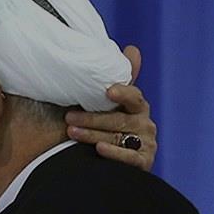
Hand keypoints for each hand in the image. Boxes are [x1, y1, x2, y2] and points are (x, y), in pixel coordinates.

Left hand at [64, 45, 157, 171]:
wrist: (105, 164)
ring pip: (118, 137)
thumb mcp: (107, 105)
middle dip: (92, 118)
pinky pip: (130, 157)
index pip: (133, 97)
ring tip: (71, 131)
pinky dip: (114, 153)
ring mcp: (146, 144)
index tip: (107, 91)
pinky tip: (99, 148)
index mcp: (137, 107)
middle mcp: (144, 124)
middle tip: (68, 116)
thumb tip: (132, 48)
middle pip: (119, 119)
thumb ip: (116, 80)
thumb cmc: (105, 128)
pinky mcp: (143, 163)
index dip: (122, 93)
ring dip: (93, 134)